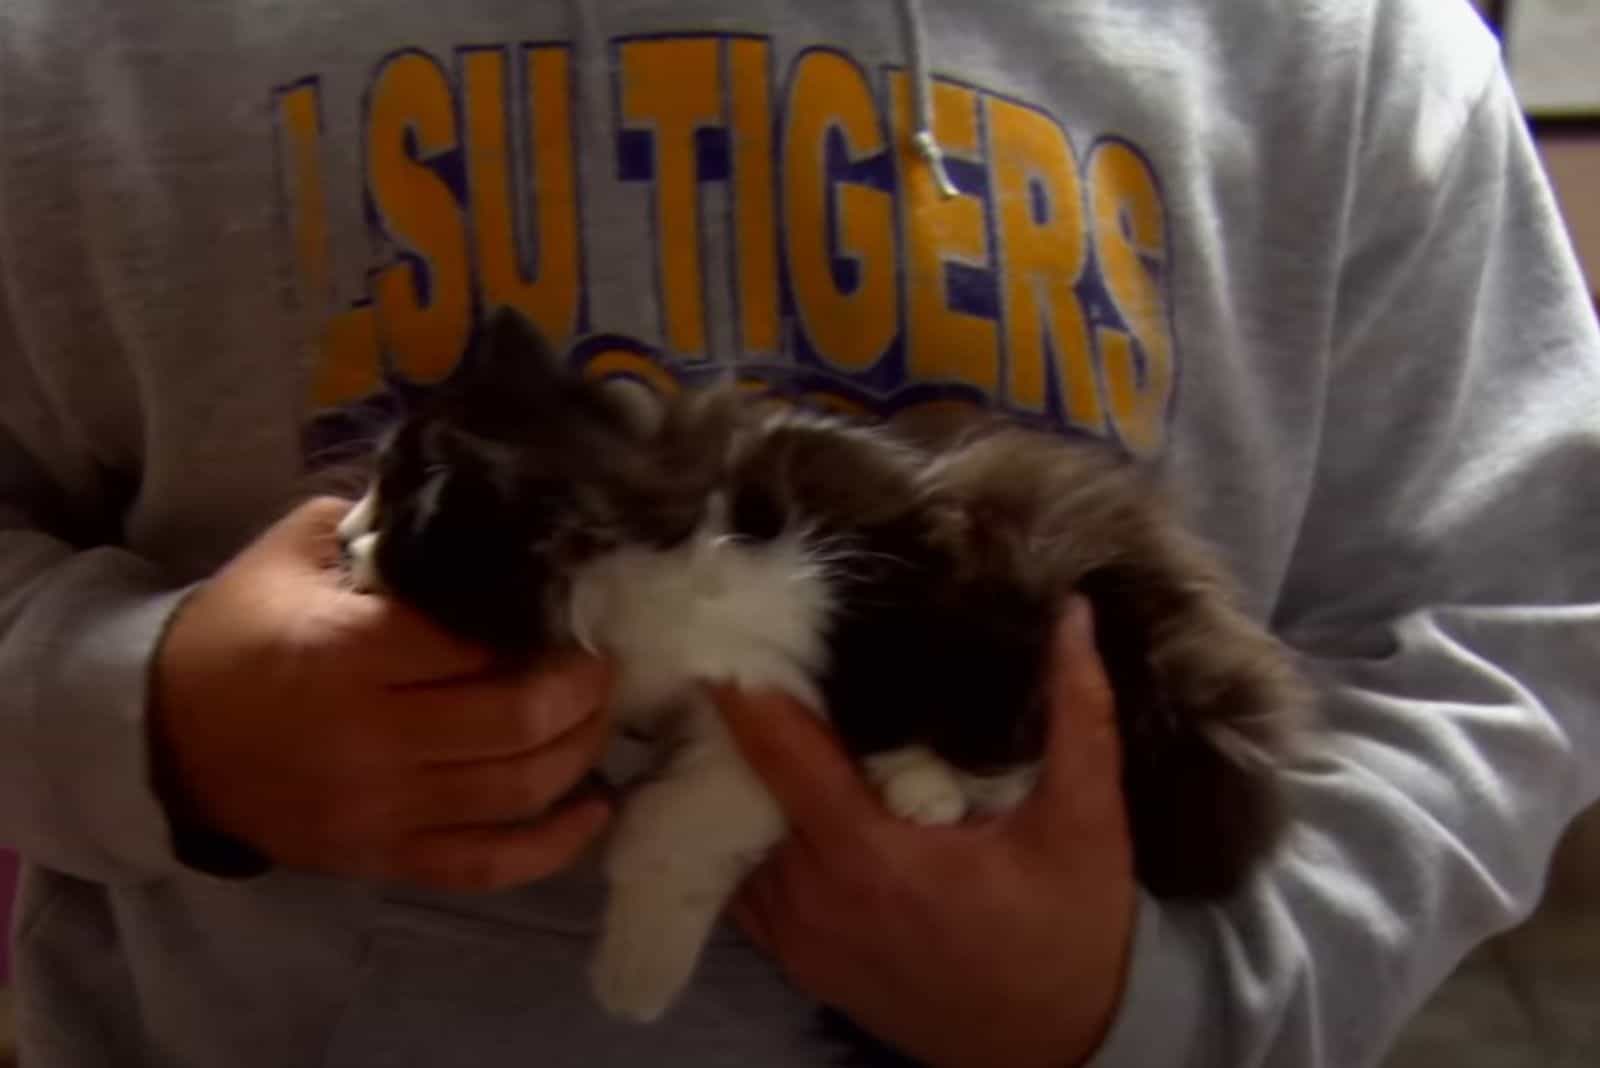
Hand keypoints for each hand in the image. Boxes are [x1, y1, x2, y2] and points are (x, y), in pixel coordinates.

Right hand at [151, 497, 612, 889]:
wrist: (164, 737)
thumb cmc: (240, 631)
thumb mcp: (298, 551)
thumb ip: (384, 527)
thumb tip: (480, 515)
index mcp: (346, 652)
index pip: (477, 641)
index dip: (541, 626)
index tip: (572, 609)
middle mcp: (370, 739)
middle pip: (517, 719)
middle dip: (582, 687)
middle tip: (601, 660)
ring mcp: (379, 812)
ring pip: (517, 791)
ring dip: (581, 749)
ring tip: (599, 713)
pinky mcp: (382, 859)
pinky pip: (486, 865)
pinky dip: (553, 844)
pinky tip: (594, 806)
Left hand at [715, 597, 1135, 1067]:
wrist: (1061, 1050)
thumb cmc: (1072, 933)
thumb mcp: (1086, 823)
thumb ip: (1078, 715)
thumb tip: (1073, 615)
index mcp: (871, 858)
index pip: (779, 754)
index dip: (745, 688)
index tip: (726, 627)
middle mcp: (816, 901)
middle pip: (743, 788)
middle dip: (740, 719)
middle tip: (745, 647)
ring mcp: (801, 941)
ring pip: (734, 841)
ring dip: (737, 781)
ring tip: (756, 710)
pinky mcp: (803, 965)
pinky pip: (747, 889)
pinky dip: (747, 838)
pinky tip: (771, 794)